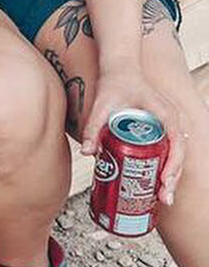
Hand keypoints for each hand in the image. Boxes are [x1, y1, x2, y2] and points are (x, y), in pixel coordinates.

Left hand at [81, 64, 186, 204]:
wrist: (118, 68)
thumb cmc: (115, 82)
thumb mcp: (103, 104)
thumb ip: (94, 126)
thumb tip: (88, 152)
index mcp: (166, 114)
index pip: (177, 144)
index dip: (174, 165)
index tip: (165, 182)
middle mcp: (173, 121)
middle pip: (179, 155)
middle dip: (173, 179)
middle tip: (164, 199)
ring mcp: (170, 125)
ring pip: (176, 155)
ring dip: (171, 176)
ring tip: (162, 197)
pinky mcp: (162, 128)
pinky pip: (169, 150)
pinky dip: (165, 166)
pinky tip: (156, 182)